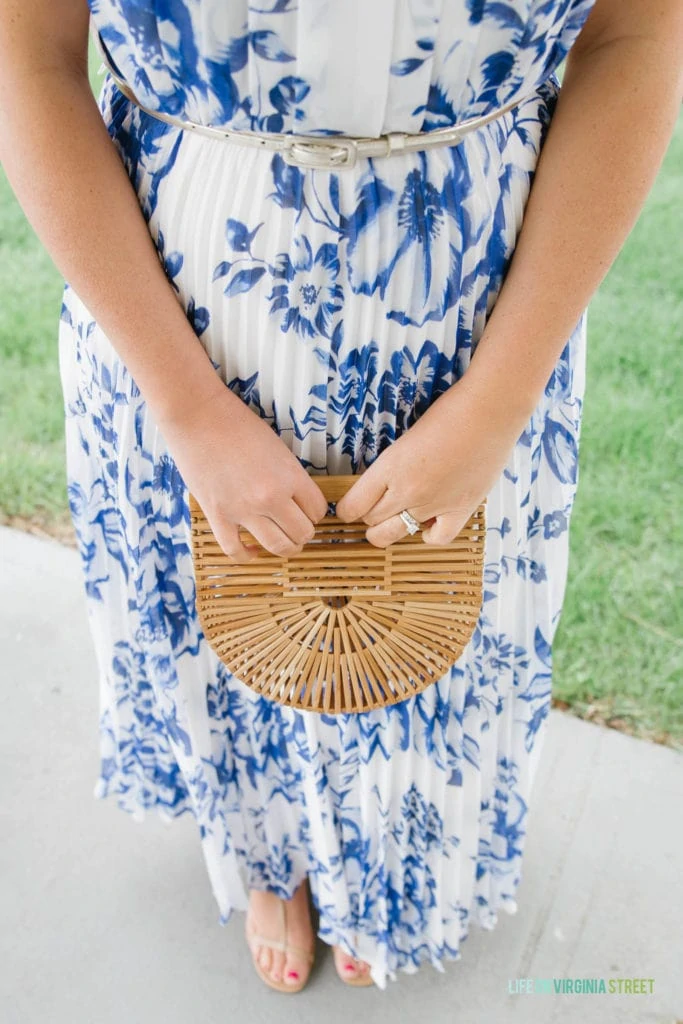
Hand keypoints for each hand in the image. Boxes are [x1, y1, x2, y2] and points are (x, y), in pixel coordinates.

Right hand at [155, 384, 328, 561]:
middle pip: (302, 533)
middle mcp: (271, 496)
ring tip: (281, 542)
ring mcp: (243, 509)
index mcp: (290, 475)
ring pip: (277, 547)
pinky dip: (247, 556)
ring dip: (284, 548)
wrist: (198, 415)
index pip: (317, 510)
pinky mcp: (217, 514)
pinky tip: (251, 550)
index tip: (306, 511)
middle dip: (303, 533)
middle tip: (295, 528)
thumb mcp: (277, 447)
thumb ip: (288, 475)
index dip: (314, 512)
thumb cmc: (237, 424)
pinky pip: (235, 550)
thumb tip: (295, 500)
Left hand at [334, 376, 529, 545]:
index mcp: (389, 466)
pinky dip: (428, 534)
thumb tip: (385, 483)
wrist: (490, 410)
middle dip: (368, 517)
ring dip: (388, 531)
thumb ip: (394, 464)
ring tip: (391, 522)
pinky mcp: (461, 510)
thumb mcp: (407, 437)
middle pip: (372, 520)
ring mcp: (434, 504)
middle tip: (372, 510)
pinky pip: (436, 538)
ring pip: (395, 533)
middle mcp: (407, 490)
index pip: (353, 505)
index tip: (348, 508)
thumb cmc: (450, 411)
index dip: (347, 510)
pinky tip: (427, 523)